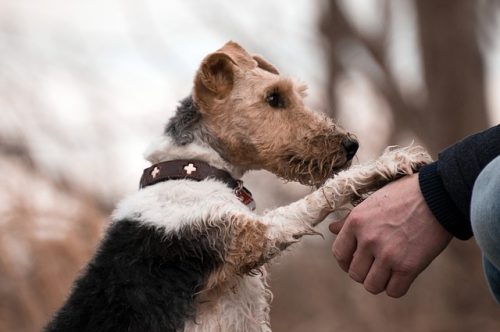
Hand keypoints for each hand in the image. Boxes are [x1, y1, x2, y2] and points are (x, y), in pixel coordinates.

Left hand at [329, 173, 451, 296]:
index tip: (355, 261)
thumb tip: (331, 228)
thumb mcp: (372, 201)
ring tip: (389, 271)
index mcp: (356, 222)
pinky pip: (394, 291)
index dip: (345, 261)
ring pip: (372, 286)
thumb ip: (350, 219)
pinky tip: (402, 275)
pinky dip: (397, 287)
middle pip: (355, 273)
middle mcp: (368, 239)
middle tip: (376, 265)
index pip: (339, 253)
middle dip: (364, 272)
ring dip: (380, 282)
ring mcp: (387, 254)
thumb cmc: (405, 195)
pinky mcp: (408, 266)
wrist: (439, 195)